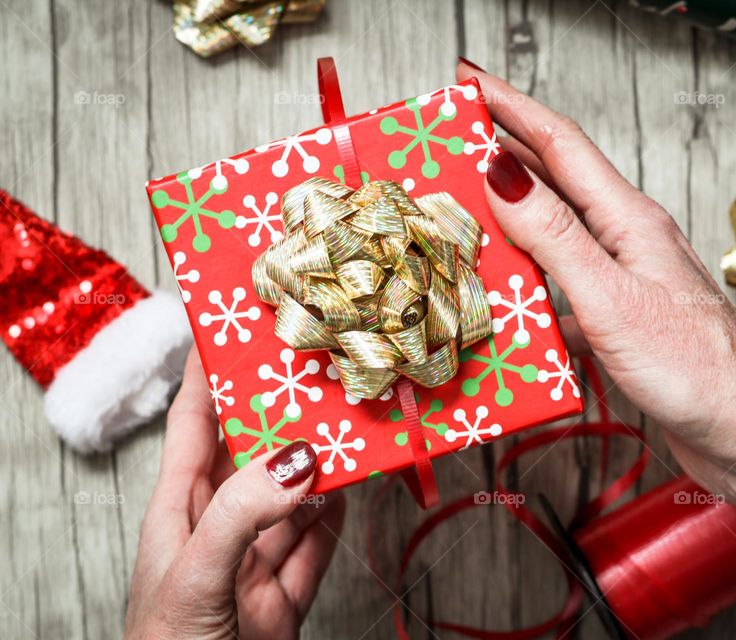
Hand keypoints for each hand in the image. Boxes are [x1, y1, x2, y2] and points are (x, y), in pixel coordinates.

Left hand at [125, 347, 344, 639]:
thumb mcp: (196, 573)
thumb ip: (243, 513)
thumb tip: (301, 457)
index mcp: (179, 509)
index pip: (196, 424)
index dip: (211, 375)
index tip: (236, 329)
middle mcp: (219, 524)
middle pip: (255, 452)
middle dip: (285, 413)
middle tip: (319, 369)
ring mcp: (255, 558)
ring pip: (295, 495)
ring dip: (321, 463)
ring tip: (350, 419)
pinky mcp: (286, 592)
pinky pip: (318, 541)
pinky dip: (338, 513)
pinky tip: (354, 483)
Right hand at [456, 60, 735, 502]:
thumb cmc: (694, 370)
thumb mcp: (612, 298)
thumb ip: (556, 237)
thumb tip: (501, 173)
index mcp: (629, 221)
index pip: (560, 145)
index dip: (511, 107)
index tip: (467, 81)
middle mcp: (627, 240)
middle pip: (556, 179)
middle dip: (503, 147)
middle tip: (452, 135)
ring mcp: (625, 279)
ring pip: (556, 229)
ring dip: (511, 210)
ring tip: (464, 201)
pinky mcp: (620, 318)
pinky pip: (562, 280)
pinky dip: (527, 273)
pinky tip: (504, 286)